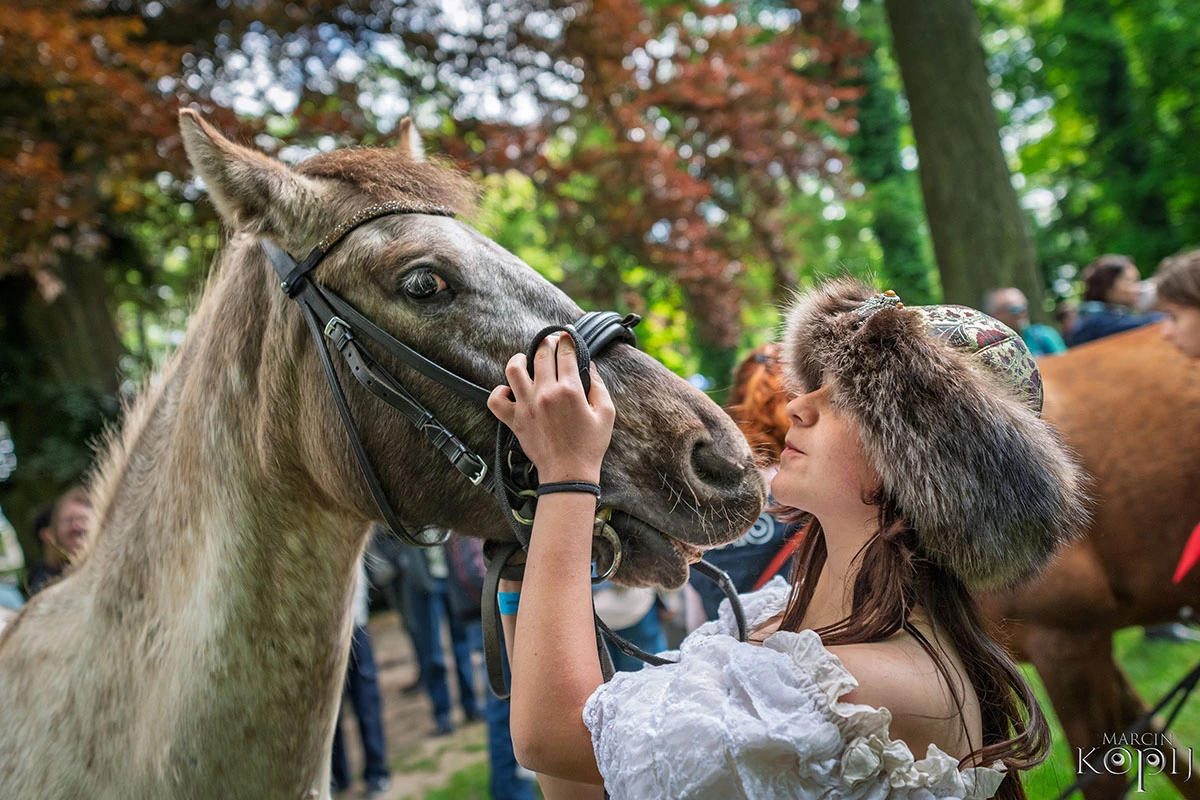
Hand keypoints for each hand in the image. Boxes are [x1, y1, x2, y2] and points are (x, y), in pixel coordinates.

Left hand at [487, 333, 615, 482]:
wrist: (568, 474)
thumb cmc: (590, 445)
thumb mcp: (606, 413)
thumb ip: (598, 386)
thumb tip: (588, 366)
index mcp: (569, 390)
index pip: (565, 353)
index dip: (567, 339)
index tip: (567, 336)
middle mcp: (545, 394)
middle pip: (541, 355)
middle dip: (547, 343)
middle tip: (552, 343)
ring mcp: (526, 406)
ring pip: (513, 369)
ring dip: (520, 359)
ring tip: (526, 359)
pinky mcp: (514, 420)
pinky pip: (496, 399)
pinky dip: (500, 392)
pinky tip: (511, 390)